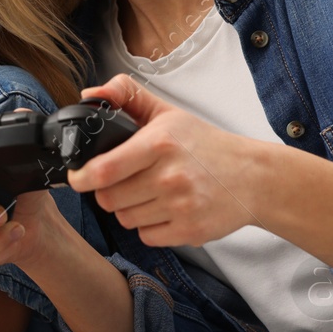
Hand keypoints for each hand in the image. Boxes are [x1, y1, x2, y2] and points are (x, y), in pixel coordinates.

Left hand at [66, 74, 262, 246]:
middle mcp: (170, 176)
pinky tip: (166, 209)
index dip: (82, 177)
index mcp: (160, 143)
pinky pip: (147, 236)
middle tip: (127, 181)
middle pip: (108, 199)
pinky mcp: (190, 230)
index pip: (104, 169)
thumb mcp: (167, 114)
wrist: (254, 177)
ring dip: (130, 209)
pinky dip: (150, 226)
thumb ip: (126, 96)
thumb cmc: (205, 145)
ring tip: (151, 193)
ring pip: (125, 219)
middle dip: (109, 192)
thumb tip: (90, 95)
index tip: (79, 177)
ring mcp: (181, 205)